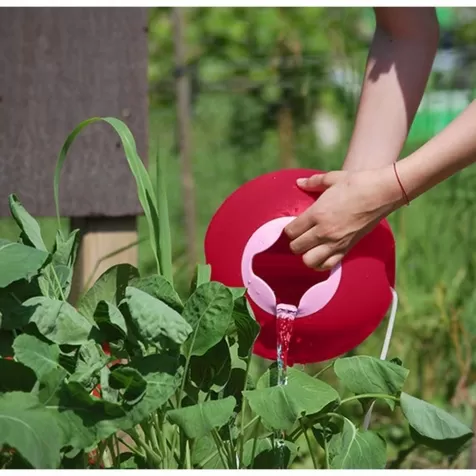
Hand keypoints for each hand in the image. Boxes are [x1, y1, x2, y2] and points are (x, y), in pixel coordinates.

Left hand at [284, 166, 403, 269]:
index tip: (293, 226)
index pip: (291, 231)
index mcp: (317, 213)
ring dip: (305, 255)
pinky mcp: (348, 248)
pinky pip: (328, 265)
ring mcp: (336, 242)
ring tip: (309, 248)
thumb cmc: (358, 182)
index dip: (288, 229)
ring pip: (309, 261)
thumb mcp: (332, 178)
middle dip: (294, 243)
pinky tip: (321, 256)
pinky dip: (321, 264)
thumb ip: (313, 182)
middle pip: (296, 248)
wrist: (384, 192)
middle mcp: (324, 231)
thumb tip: (299, 183)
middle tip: (300, 236)